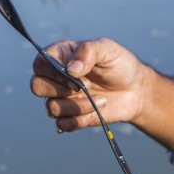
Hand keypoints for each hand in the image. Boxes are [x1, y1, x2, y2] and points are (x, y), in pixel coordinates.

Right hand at [29, 38, 151, 131]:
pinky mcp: (71, 116)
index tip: (75, 75)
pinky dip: (82, 119)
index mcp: (60, 56)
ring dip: (78, 106)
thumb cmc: (119, 64)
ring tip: (100, 99)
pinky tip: (98, 110)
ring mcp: (62, 98)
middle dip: (60, 90)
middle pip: (37, 87)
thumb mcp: (107, 49)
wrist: (136, 89)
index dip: (52, 72)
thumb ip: (88, 52)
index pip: (39, 64)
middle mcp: (56, 77)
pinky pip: (63, 124)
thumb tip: (70, 70)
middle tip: (83, 87)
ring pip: (51, 108)